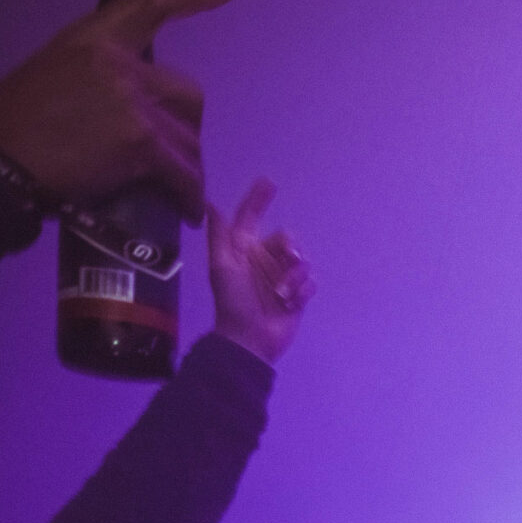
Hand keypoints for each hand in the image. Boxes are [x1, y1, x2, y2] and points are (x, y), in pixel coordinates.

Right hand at [0, 0, 234, 221]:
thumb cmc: (7, 130)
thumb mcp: (50, 79)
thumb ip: (93, 82)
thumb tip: (122, 115)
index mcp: (91, 39)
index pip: (148, 3)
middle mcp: (118, 63)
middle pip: (185, 93)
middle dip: (183, 127)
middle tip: (170, 154)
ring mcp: (132, 102)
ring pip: (188, 138)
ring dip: (184, 167)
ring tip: (173, 190)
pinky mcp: (140, 143)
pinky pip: (183, 173)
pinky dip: (186, 195)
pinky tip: (183, 211)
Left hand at [207, 179, 313, 363]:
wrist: (250, 340)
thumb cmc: (233, 302)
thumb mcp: (222, 267)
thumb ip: (220, 236)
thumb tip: (211, 202)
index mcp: (244, 249)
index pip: (251, 218)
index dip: (258, 199)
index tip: (269, 183)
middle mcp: (264, 259)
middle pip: (288, 239)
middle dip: (290, 249)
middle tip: (290, 260)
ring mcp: (282, 277)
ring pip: (302, 261)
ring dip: (295, 277)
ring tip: (283, 294)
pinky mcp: (297, 294)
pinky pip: (310, 282)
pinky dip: (303, 291)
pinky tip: (291, 303)